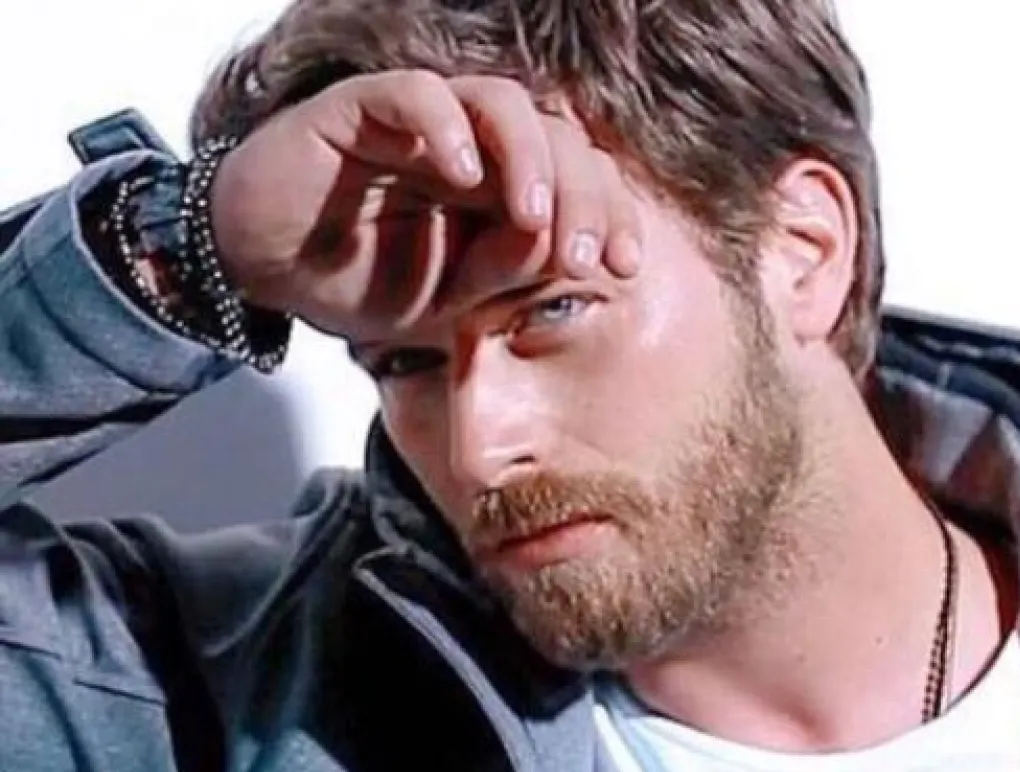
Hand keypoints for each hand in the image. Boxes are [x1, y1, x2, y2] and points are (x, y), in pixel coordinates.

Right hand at [208, 69, 642, 340]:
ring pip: (499, 102)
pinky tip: (464, 173)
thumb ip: (508, 274)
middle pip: (554, 138)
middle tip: (584, 254)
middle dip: (583, 195)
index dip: (611, 214)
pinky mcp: (363, 109)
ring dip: (530, 156)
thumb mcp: (453, 302)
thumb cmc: (362, 280)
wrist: (268, 272)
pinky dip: (445, 125)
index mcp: (503, 190)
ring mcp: (422, 124)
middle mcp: (473, 147)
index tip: (625, 266)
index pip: (578, 179)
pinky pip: (414, 94)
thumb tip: (564, 249)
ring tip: (534, 214)